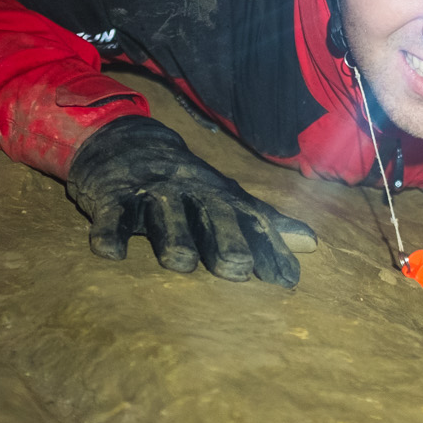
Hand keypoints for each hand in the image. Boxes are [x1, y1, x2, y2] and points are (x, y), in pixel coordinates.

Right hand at [65, 116, 317, 286]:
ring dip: (174, 237)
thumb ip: (263, 222)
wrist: (126, 142)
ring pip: (166, 215)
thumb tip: (312, 244)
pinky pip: (112, 214)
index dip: (269, 249)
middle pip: (212, 215)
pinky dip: (110, 231)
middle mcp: (190, 193)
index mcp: (219, 196)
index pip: (250, 221)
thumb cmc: (184, 184)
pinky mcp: (113, 196)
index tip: (287, 280)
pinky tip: (111, 252)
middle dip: (225, 240)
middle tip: (237, 269)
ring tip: (181, 263)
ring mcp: (151, 193)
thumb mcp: (225, 198)